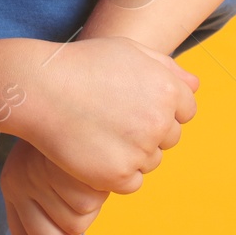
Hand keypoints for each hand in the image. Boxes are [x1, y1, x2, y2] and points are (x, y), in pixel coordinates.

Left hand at [1, 139, 108, 234]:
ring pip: (82, 215)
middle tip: (80, 182)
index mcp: (14, 182)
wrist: (69, 79)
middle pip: (62, 232)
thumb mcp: (47, 174)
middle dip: (78, 216)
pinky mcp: (80, 163)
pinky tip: (99, 157)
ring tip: (88, 164)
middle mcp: (23, 180)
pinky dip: (106, 180)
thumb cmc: (63, 130)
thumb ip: (53, 217)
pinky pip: (102, 193)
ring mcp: (49, 173)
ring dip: (92, 195)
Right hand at [14, 36, 197, 193]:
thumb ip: (166, 67)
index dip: (160, 108)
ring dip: (131, 154)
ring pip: (151, 162)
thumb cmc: (82, 65)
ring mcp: (140, 150)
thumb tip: (195, 86)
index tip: (133, 104)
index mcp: (167, 89)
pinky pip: (131, 183)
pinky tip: (94, 152)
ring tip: (99, 132)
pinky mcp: (118, 175)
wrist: (40, 89)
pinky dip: (115, 174)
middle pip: (169, 138)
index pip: (186, 111)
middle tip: (111, 118)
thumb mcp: (127, 50)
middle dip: (147, 131)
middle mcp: (159, 120)